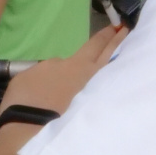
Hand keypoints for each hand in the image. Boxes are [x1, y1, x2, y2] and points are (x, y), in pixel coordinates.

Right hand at [0, 24, 127, 117]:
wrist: (29, 127)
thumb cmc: (28, 95)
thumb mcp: (35, 72)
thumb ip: (52, 66)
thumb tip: (62, 69)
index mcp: (75, 65)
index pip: (94, 46)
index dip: (104, 36)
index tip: (116, 27)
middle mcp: (87, 79)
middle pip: (105, 58)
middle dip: (116, 43)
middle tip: (127, 31)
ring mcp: (86, 95)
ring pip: (102, 74)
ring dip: (110, 61)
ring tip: (118, 54)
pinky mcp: (82, 109)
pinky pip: (96, 88)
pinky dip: (102, 79)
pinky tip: (101, 79)